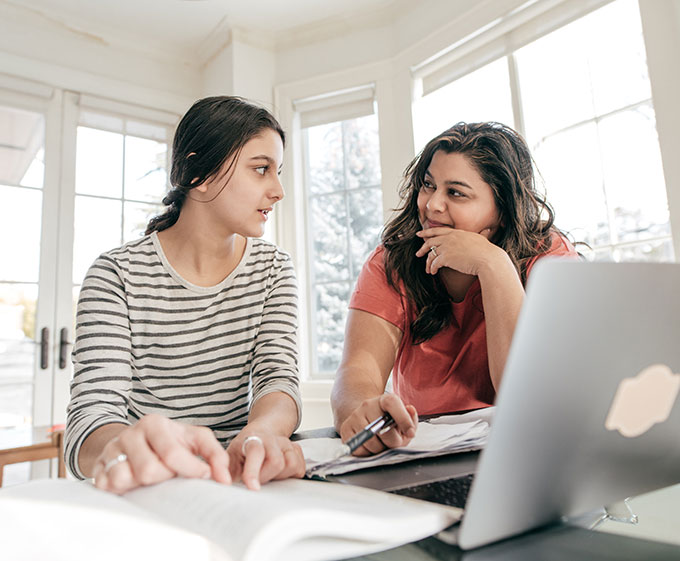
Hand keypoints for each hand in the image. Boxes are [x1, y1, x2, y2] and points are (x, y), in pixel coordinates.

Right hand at [92, 414, 230, 494]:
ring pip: (124, 479)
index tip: (202, 476)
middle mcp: (130, 434)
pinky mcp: (97, 469)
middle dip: (164, 479)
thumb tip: (224, 480)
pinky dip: (122, 491)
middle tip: (171, 476)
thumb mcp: (195, 440)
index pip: (171, 453)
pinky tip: (133, 485)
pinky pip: (107, 487)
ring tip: (151, 480)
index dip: (190, 469)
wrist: (134, 441)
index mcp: (154, 424)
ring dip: (141, 486)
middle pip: (149, 470)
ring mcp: (111, 452)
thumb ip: (215, 455)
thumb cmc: (170, 442)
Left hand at [227, 431, 304, 490]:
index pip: (256, 452)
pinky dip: (290, 475)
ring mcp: (286, 443)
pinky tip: (279, 475)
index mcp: (253, 439)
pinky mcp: (297, 450)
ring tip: (268, 476)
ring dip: (279, 476)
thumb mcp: (230, 457)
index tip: (252, 488)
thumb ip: (225, 471)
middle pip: (277, 462)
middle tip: (257, 482)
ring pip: (291, 464)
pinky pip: (300, 467)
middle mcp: (272, 439)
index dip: (253, 471)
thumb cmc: (244, 449)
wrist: (261, 433)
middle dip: (266, 477)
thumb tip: (220, 485)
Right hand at [338, 393, 417, 455]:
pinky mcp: (345, 429)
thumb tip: (410, 410)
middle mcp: (367, 406)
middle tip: (394, 442)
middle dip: (393, 443)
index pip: (392, 403)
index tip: (411, 433)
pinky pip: (359, 450)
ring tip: (381, 443)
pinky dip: (367, 453)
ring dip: (380, 450)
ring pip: (371, 443)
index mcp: (384, 400)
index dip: (403, 419)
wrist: (365, 419)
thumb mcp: (402, 419)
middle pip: (383, 431)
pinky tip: (370, 446)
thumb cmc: (388, 422)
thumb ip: (410, 418)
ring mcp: (354, 417)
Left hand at [415, 226, 500, 275]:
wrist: (488, 260)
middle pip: (430, 241)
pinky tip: (433, 272)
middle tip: (418, 253)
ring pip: (431, 254)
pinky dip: (432, 268)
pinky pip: (434, 263)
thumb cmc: (488, 252)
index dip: (427, 232)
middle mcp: (450, 238)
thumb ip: (481, 235)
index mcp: (457, 233)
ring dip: (428, 262)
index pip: (438, 231)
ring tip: (428, 269)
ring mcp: (447, 247)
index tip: (419, 234)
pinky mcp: (446, 257)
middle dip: (422, 248)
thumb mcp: (482, 239)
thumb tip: (488, 230)